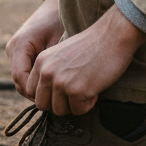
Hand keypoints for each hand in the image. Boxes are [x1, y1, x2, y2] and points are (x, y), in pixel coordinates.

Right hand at [6, 0, 63, 99]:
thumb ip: (54, 62)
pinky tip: (55, 85)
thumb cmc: (61, 20)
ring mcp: (16, 52)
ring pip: (22, 80)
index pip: (21, 77)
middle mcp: (14, 49)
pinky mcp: (22, 54)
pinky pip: (27, 74)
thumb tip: (57, 85)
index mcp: (20, 45)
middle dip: (37, 93)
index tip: (54, 96)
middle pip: (20, 81)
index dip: (35, 91)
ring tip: (57, 95)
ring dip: (37, 89)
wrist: (59, 4)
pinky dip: (38, 81)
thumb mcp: (60, 41)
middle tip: (57, 100)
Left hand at [27, 4, 145, 116]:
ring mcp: (61, 82)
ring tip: (87, 90)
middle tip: (75, 94)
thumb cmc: (93, 45)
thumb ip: (50, 70)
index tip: (63, 91)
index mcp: (41, 62)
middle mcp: (47, 72)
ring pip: (59, 111)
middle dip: (59, 103)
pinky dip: (88, 104)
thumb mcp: (61, 54)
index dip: (48, 95)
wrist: (113, 35)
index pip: (31, 91)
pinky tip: (95, 90)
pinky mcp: (76, 90)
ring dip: (74, 105)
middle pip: (42, 105)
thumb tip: (47, 95)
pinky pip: (78, 110)